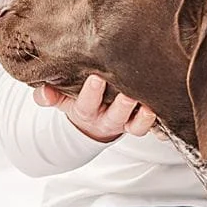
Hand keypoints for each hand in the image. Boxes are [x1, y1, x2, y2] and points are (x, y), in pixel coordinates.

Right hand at [36, 73, 153, 141]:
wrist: (92, 121)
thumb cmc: (78, 101)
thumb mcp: (60, 98)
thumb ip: (49, 95)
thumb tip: (43, 92)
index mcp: (85, 111)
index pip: (86, 105)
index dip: (91, 94)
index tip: (96, 79)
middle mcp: (107, 118)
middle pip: (115, 116)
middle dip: (122, 105)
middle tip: (128, 93)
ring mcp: (126, 123)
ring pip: (135, 125)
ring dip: (143, 117)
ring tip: (149, 105)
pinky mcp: (141, 124)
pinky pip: (151, 128)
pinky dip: (156, 122)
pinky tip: (163, 110)